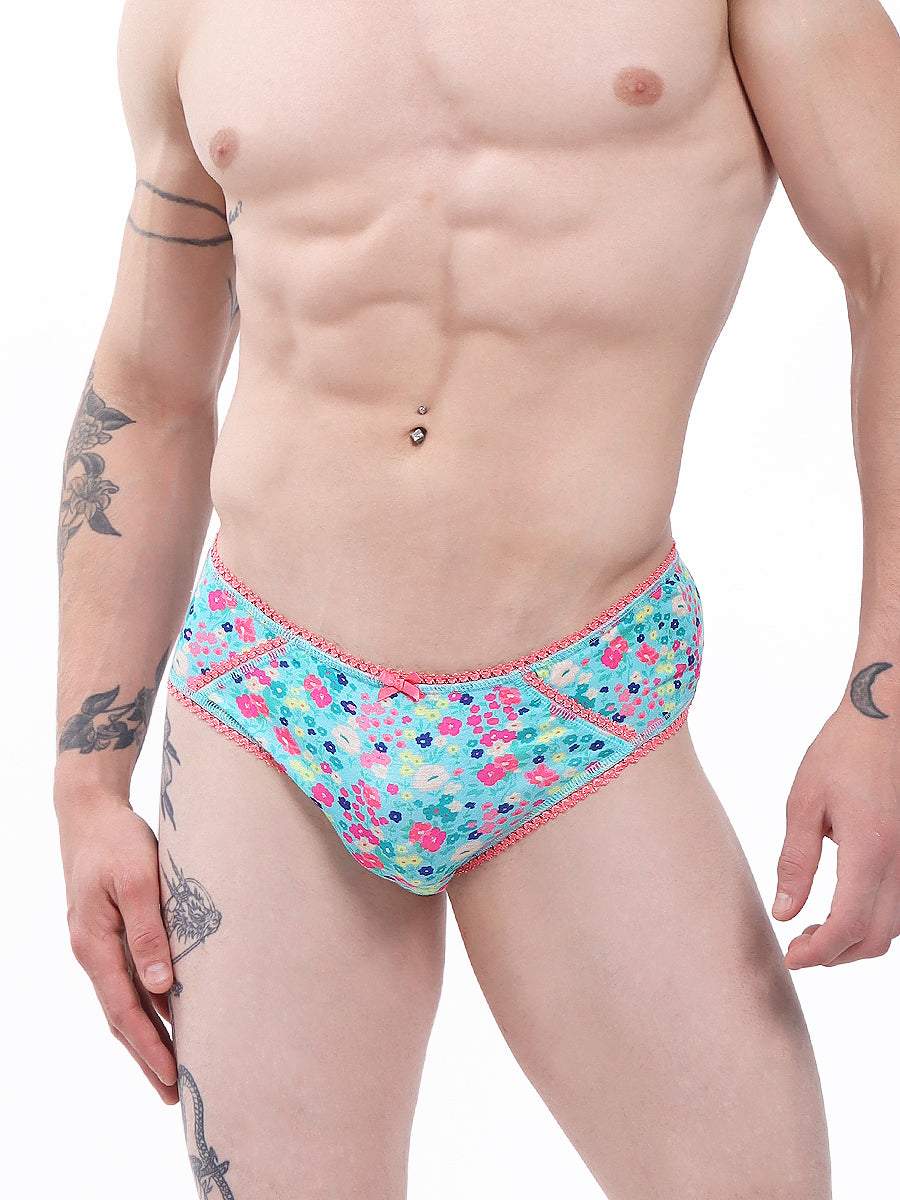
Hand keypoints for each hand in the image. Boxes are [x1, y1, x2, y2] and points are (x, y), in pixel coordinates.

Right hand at [56, 794, 178, 1102]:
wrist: (91, 812)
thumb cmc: (116, 841)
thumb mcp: (139, 879)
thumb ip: (149, 931)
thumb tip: (162, 986)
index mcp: (95, 944)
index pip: (124, 1010)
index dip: (148, 1047)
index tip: (172, 1078)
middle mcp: (93, 951)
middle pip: (121, 1016)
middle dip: (147, 1056)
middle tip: (176, 1094)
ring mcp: (99, 943)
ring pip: (124, 1001)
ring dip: (147, 1035)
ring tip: (174, 1067)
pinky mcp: (111, 931)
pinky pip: (128, 978)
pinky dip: (147, 1004)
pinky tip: (168, 1013)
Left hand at [772, 704, 899, 967]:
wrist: (887, 718)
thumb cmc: (842, 752)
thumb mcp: (804, 803)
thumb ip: (796, 861)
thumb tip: (784, 911)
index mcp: (871, 850)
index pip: (849, 926)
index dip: (819, 952)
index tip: (791, 957)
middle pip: (878, 937)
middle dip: (837, 955)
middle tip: (799, 948)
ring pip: (896, 926)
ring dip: (859, 940)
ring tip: (817, 931)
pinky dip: (877, 919)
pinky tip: (847, 907)